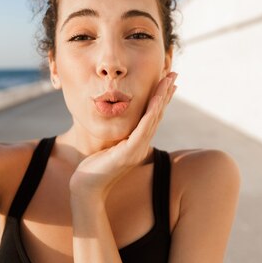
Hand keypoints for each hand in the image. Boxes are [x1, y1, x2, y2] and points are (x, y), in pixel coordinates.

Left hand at [69, 72, 177, 201]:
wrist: (87, 187)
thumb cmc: (94, 168)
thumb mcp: (109, 147)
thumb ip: (118, 136)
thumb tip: (120, 125)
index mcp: (138, 143)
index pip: (152, 117)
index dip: (161, 99)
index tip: (167, 83)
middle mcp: (141, 145)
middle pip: (157, 114)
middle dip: (166, 93)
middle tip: (174, 75)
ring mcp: (137, 149)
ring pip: (154, 118)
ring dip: (162, 98)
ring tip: (168, 81)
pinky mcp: (129, 152)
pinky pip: (143, 128)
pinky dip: (151, 112)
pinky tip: (156, 100)